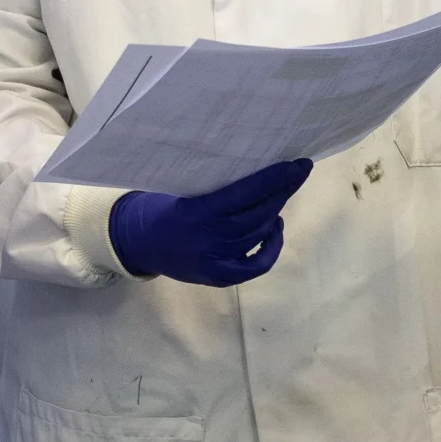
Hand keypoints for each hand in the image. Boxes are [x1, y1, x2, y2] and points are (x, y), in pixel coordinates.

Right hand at [108, 159, 314, 286]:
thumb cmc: (166, 208)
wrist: (141, 245)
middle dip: (282, 191)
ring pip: (258, 234)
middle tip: (299, 172)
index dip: (274, 179)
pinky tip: (275, 227)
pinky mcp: (220, 277)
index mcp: (197, 212)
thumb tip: (260, 170)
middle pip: (257, 214)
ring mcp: (216, 261)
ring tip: (282, 194)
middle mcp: (209, 239)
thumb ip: (218, 189)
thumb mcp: (185, 191)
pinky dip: (272, 246)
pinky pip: (257, 264)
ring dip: (274, 212)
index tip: (296, 165)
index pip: (244, 193)